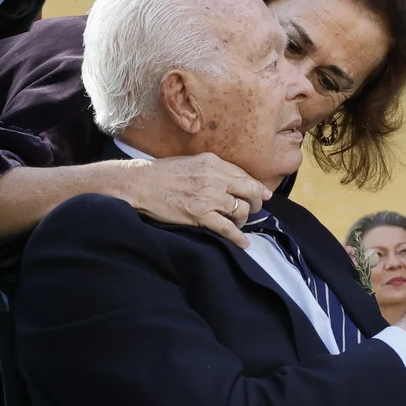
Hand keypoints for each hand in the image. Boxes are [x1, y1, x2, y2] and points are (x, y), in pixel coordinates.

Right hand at [114, 152, 272, 249]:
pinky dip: (238, 238)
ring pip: (240, 210)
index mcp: (215, 163)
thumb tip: (231, 180)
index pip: (245, 175)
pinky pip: (227, 228)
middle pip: (250, 192)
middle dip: (256, 202)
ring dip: (243, 219)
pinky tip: (244, 243)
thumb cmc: (164, 173)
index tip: (263, 194)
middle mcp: (216, 178)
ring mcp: (209, 197)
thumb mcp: (194, 162)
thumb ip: (214, 170)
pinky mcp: (200, 215)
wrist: (141, 184)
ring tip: (238, 223)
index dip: (256, 187)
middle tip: (254, 209)